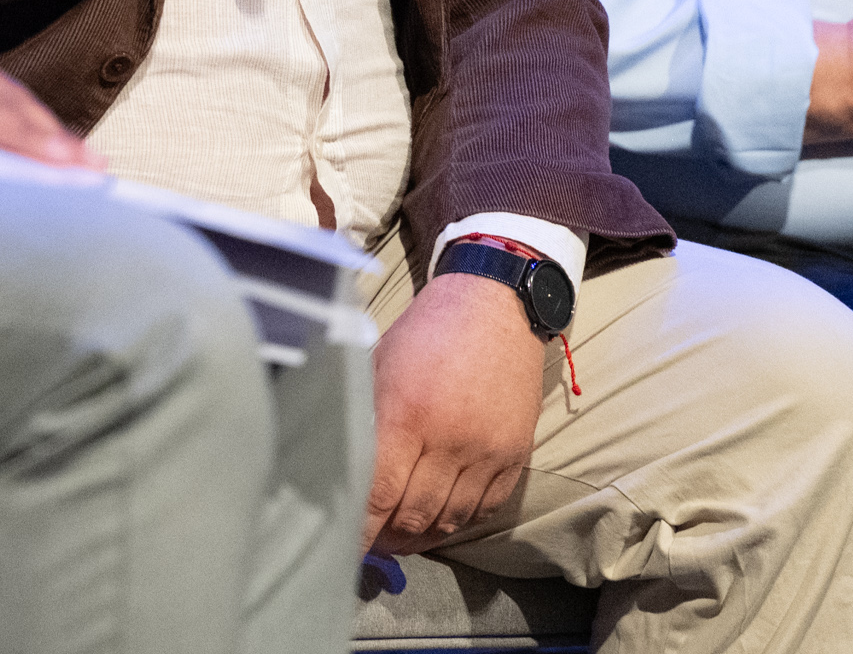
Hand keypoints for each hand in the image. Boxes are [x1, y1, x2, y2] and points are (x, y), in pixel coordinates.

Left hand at [364, 271, 545, 553]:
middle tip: (369, 543)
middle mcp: (450, 440)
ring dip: (421, 536)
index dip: (360, 531)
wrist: (494, 306)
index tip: (343, 547)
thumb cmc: (426, 333)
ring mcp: (487, 451)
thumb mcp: (381, 365)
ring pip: (450, 520)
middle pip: (413, 515)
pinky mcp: (515, 455)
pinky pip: (485, 508)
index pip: (378, 494)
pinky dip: (458, 521)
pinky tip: (437, 519)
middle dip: (387, 538)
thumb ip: (364, 418)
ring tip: (399, 538)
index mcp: (407, 414)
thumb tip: (337, 468)